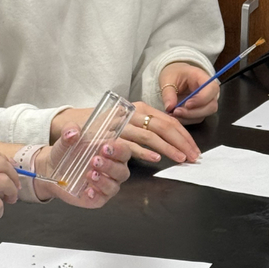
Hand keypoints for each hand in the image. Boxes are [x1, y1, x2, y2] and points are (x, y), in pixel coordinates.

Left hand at [33, 125, 130, 207]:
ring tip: (90, 174)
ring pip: (113, 186)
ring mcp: (105, 185)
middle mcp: (113, 171)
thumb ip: (70, 130)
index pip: (124, 152)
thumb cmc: (67, 152)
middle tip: (94, 160)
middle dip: (110, 166)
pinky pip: (101, 199)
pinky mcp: (96, 199)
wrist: (52, 169)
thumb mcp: (66, 138)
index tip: (105, 147)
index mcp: (112, 154)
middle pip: (122, 171)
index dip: (119, 150)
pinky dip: (96, 196)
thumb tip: (73, 132)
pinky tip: (88, 191)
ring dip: (103, 181)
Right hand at [54, 101, 199, 164]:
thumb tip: (172, 138)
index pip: (169, 120)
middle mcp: (131, 113)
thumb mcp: (128, 122)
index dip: (184, 135)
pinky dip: (144, 151)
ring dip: (168, 148)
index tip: (194, 149)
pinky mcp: (109, 136)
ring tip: (181, 159)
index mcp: (139, 108)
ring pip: (151, 135)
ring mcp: (121, 124)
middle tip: (194, 157)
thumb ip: (146, 127)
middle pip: (164, 126)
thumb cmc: (104, 127)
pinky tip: (156, 158)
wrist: (74, 126)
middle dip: (182, 142)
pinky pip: (131, 144)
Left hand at [160, 62, 218, 123]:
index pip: (212, 89)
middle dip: (194, 112)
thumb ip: (168, 93)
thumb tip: (169, 107)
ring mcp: (206, 102)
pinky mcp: (200, 110)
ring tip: (172, 114)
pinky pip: (196, 119)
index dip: (202, 99)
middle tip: (176, 112)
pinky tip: (174, 116)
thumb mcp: (167, 79)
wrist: (174, 76)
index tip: (187, 104)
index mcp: (203, 78)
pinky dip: (185, 120)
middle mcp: (209, 91)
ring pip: (204, 115)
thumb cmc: (173, 74)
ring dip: (188, 117)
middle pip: (211, 106)